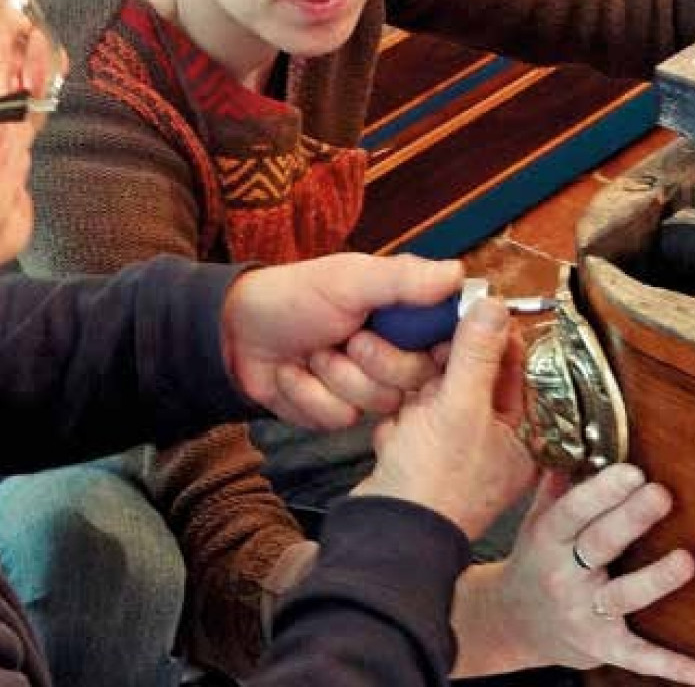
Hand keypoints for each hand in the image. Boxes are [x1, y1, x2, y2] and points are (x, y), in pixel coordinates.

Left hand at [220, 252, 463, 428]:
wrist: (236, 333)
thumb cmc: (295, 295)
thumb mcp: (349, 280)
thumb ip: (402, 280)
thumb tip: (458, 274)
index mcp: (403, 316)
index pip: (450, 341)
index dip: (439, 349)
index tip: (424, 345)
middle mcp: (393, 352)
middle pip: (418, 378)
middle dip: (373, 360)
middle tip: (345, 338)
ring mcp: (365, 386)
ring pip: (379, 403)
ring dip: (334, 376)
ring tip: (310, 352)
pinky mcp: (337, 413)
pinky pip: (339, 420)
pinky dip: (308, 395)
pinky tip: (292, 374)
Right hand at [353, 296, 534, 538]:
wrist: (387, 531)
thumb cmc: (434, 481)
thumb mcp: (458, 408)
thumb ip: (475, 354)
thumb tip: (492, 304)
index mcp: (520, 434)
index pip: (512, 367)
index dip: (488, 339)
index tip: (464, 316)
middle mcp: (492, 442)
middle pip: (469, 378)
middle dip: (440, 376)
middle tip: (428, 380)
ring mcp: (455, 451)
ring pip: (435, 396)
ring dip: (414, 399)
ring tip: (408, 420)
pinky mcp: (422, 456)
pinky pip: (411, 418)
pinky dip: (399, 423)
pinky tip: (395, 440)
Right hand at [490, 465, 694, 684]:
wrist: (513, 621)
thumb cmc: (534, 561)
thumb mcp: (535, 522)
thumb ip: (557, 488)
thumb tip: (577, 445)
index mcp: (547, 538)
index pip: (573, 511)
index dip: (601, 491)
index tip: (631, 471)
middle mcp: (562, 574)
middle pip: (599, 545)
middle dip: (630, 519)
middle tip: (660, 494)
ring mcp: (582, 612)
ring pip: (623, 595)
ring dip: (655, 580)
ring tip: (686, 560)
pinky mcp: (601, 646)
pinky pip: (636, 655)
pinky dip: (668, 665)